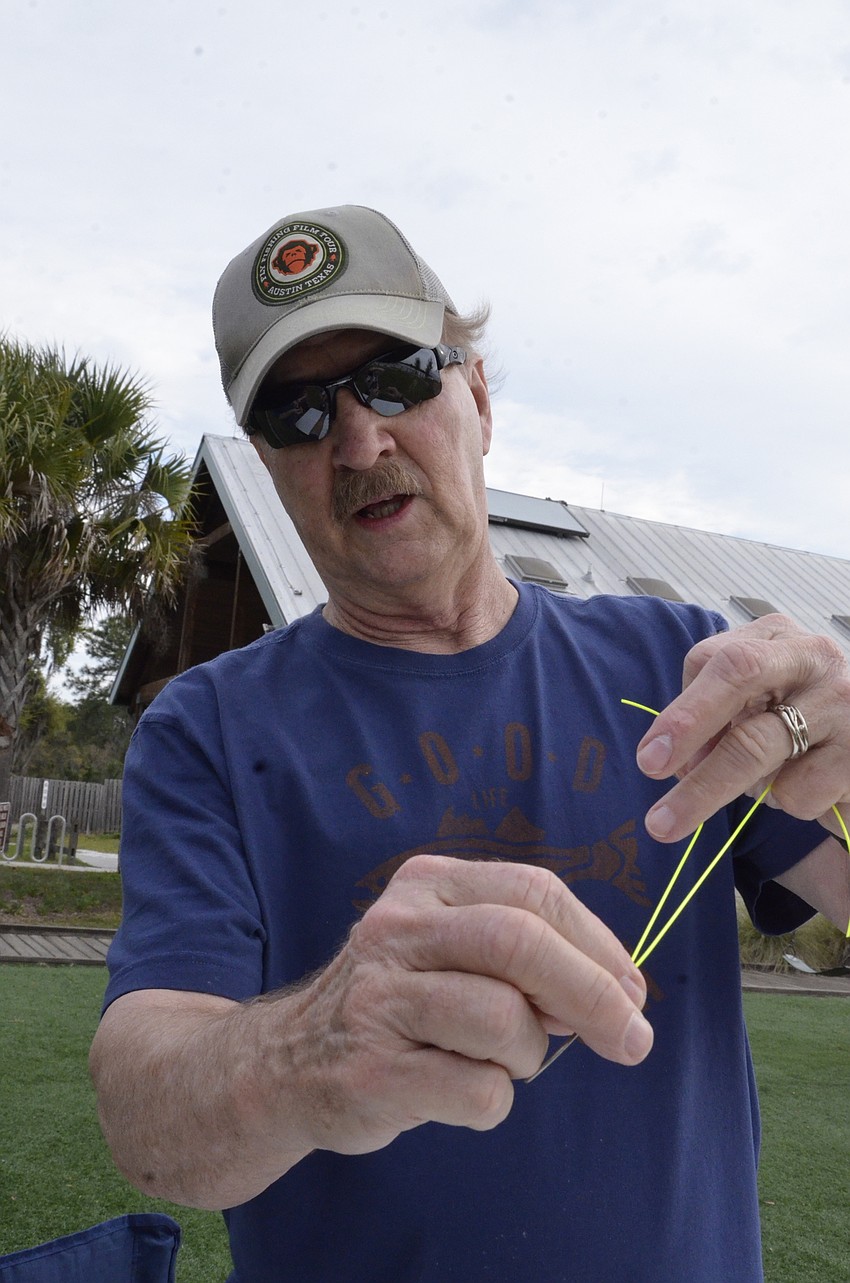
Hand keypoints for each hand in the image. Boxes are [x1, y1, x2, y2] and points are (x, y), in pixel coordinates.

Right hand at [270, 854, 652, 1158]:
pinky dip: (492, 1101)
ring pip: (505, 1020)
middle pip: (522, 943)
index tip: (633, 989)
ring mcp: (378, 999)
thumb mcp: (449, 946)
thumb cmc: (399, 1002)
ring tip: (498, 1062)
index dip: (598, 943)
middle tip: (633, 1040)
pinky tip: (457, 1091)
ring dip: (528, 1055)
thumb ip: (525, 950)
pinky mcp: (372, 1072)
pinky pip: (479, 1092)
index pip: (534, 892)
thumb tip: (623, 991)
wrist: (286, 1063)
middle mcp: (396, 929)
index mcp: (427, 884)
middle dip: (595, 994)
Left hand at [635, 614, 849, 842]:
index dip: (679, 711)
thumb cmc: (799, 727)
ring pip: (757, 748)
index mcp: (776, 638)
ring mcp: (843, 702)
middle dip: (688, 727)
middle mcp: (813, 656)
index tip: (649, 757)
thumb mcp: (754, 708)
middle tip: (649, 770)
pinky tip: (807, 789)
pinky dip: (785, 804)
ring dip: (712, 789)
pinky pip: (796, 791)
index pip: (715, 659)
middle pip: (738, 678)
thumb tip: (676, 761)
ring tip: (695, 815)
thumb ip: (713, 721)